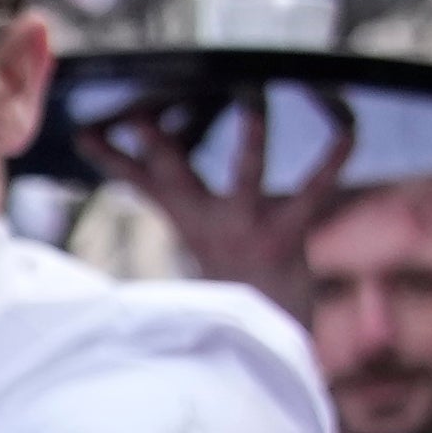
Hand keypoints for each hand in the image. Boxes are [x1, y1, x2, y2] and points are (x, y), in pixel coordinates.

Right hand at [80, 83, 360, 303]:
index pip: (140, 182)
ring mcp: (247, 227)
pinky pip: (315, 189)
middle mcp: (208, 221)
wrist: (268, 334)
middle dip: (156, 143)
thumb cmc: (239, 281)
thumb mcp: (201, 239)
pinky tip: (346, 128)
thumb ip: (185, 204)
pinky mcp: (288, 234)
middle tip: (140, 113)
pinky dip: (335, 157)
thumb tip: (164, 182)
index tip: (84, 132)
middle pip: (174, 175)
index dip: (111, 157)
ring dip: (251, 135)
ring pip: (247, 173)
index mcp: (185, 218)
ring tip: (252, 98)